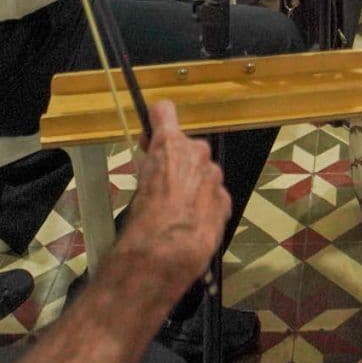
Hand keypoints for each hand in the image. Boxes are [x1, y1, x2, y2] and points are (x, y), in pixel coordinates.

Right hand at [115, 100, 230, 288]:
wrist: (167, 251)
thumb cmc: (143, 217)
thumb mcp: (136, 184)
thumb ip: (151, 167)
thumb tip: (154, 168)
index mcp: (170, 144)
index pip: (164, 111)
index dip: (157, 120)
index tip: (152, 135)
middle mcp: (197, 153)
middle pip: (189, 148)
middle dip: (178, 161)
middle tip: (162, 182)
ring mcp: (214, 177)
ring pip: (204, 174)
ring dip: (193, 185)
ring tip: (177, 210)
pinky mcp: (225, 201)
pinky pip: (214, 197)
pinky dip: (205, 206)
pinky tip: (191, 223)